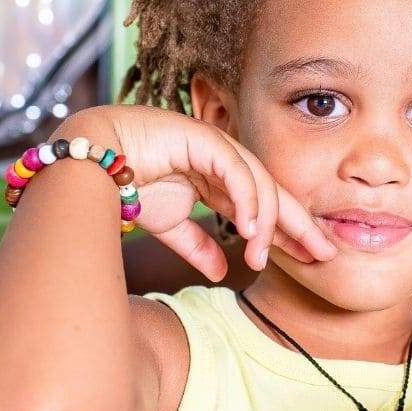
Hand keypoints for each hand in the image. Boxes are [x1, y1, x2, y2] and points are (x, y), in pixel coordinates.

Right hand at [56, 105, 336, 281]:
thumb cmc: (123, 187)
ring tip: (264, 254)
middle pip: (274, 194)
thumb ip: (197, 246)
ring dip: (266, 221)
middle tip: (326, 252)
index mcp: (219, 182)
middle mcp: (224, 164)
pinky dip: (246, 197)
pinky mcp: (202, 138)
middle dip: (301, 224)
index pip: (265, 207)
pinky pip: (235, 169)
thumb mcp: (169, 226)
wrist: (85, 163)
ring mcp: (215, 148)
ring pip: (258, 183)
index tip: (314, 258)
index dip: (290, 232)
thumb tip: (221, 272)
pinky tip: (249, 226)